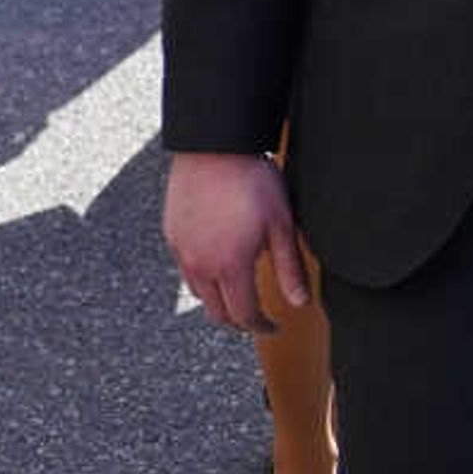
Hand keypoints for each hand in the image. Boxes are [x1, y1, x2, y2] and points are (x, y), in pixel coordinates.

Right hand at [164, 152, 307, 335]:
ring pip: (198, 293)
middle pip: (217, 313)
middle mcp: (201, 265)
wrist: (214, 146)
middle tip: (257, 317)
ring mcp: (182, 250)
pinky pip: (186, 269)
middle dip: (239, 321)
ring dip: (218, 300)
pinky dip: (203, 277)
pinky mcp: (172, 234)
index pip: (244, 316)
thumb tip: (300, 303)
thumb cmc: (253, 181)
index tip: (274, 325)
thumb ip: (290, 269)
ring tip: (237, 290)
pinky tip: (218, 261)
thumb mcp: (281, 225)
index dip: (262, 327)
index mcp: (230, 266)